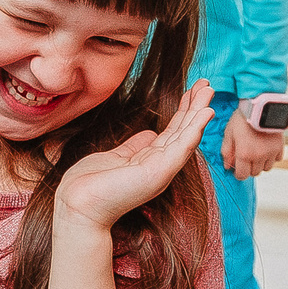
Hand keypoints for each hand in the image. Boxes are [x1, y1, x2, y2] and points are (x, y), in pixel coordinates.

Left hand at [55, 81, 214, 232]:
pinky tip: (206, 111)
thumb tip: (149, 134)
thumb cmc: (90, 184)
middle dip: (195, 106)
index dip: (183, 111)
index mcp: (150, 162)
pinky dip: (196, 127)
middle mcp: (160, 166)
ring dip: (200, 111)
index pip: (172, 132)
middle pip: (183, 131)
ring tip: (210, 89)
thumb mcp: (116, 158)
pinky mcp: (160, 171)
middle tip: (207, 83)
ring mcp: (162, 169)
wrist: (78, 205)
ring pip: (187, 135)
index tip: (192, 90)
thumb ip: (134, 146)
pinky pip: (183, 145)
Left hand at [221, 111, 284, 179]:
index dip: (239, 174)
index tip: (238, 169)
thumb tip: (227, 166)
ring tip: (257, 152)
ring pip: (267, 168)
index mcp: (244, 154)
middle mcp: (258, 157)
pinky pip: (277, 159)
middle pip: (254, 173)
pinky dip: (272, 157)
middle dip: (249, 168)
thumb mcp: (229, 133)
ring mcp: (271, 152)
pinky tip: (267, 148)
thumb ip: (226, 151)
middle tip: (246, 158)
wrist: (261, 106)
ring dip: (261, 164)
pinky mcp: (280, 147)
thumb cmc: (242, 118)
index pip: (242, 175)